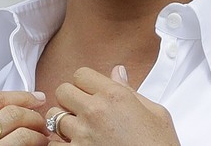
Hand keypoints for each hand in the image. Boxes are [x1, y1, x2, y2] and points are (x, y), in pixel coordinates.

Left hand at [45, 66, 179, 144]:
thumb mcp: (156, 114)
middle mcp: (95, 111)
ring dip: (64, 121)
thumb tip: (117, 72)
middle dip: (71, 99)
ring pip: (54, 116)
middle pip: (62, 90)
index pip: (81, 74)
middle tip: (82, 110)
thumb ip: (131, 90)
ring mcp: (83, 133)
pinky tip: (75, 144)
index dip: (85, 83)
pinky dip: (60, 143)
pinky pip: (54, 142)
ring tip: (79, 129)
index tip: (91, 93)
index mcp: (115, 96)